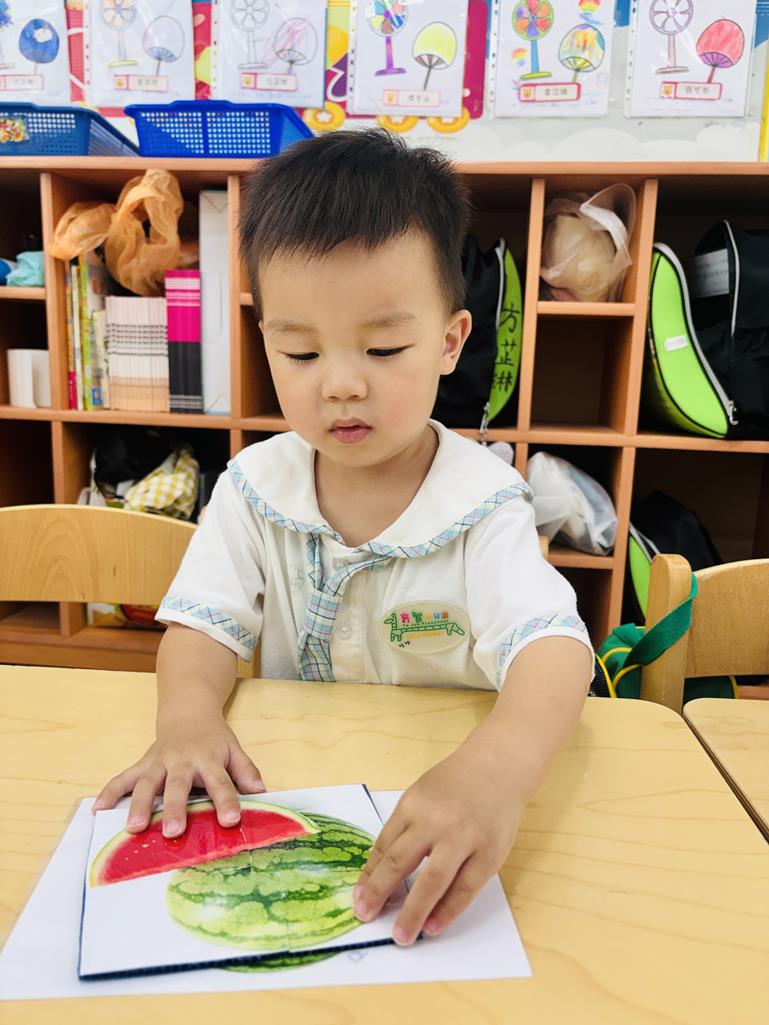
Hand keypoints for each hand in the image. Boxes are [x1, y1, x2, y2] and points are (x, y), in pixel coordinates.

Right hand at [92, 715, 264, 837]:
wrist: (188, 710)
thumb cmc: (213, 738)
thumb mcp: (234, 749)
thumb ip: (246, 771)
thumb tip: (262, 793)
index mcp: (208, 759)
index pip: (220, 782)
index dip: (226, 801)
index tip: (232, 821)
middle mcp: (182, 761)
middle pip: (178, 785)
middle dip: (175, 808)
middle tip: (174, 832)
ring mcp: (159, 762)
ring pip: (147, 783)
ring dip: (140, 805)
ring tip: (134, 828)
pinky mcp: (142, 764)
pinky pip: (123, 778)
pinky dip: (110, 793)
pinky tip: (98, 810)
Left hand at [354, 745, 521, 945]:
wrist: (498, 767)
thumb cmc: (454, 784)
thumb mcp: (419, 796)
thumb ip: (403, 829)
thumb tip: (381, 871)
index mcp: (412, 806)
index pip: (384, 847)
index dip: (369, 877)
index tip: (360, 898)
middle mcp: (435, 822)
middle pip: (400, 863)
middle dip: (379, 894)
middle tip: (366, 917)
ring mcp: (464, 838)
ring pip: (433, 881)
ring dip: (414, 912)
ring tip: (401, 936)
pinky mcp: (488, 854)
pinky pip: (465, 888)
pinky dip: (448, 910)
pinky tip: (434, 926)